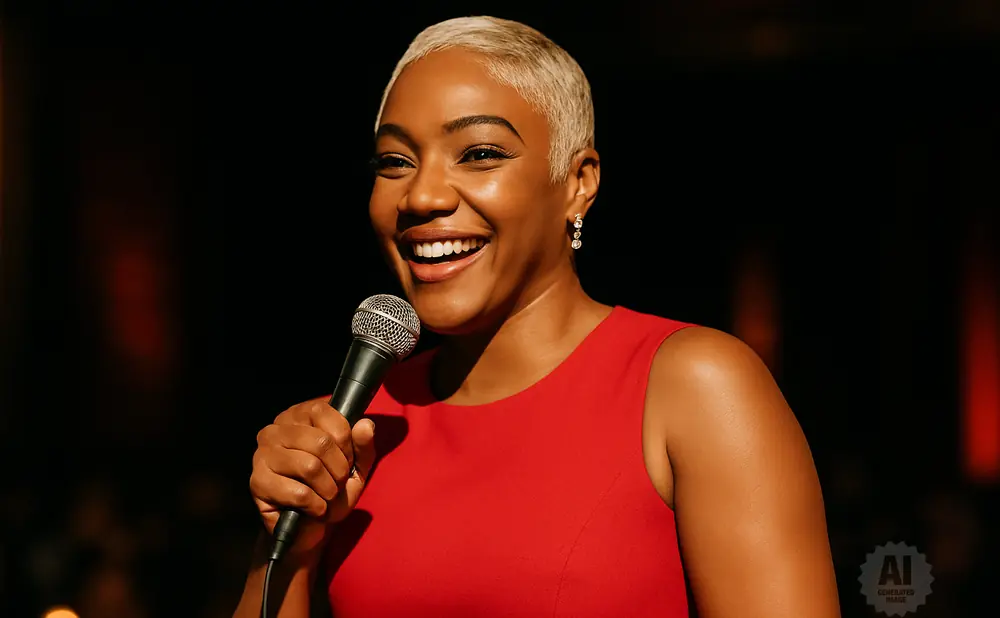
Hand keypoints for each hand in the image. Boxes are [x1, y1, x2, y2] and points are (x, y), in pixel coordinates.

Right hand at [249, 397, 375, 559]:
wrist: (311, 526)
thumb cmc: (331, 487)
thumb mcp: (356, 465)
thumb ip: (363, 444)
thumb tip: (366, 424)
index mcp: (298, 415)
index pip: (324, 412)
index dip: (345, 442)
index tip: (346, 460)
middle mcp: (275, 429)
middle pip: (320, 441)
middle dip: (339, 469)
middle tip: (337, 482)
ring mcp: (262, 455)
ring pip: (310, 467)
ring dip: (328, 489)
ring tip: (327, 495)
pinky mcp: (258, 483)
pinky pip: (298, 493)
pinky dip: (317, 505)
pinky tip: (315, 508)